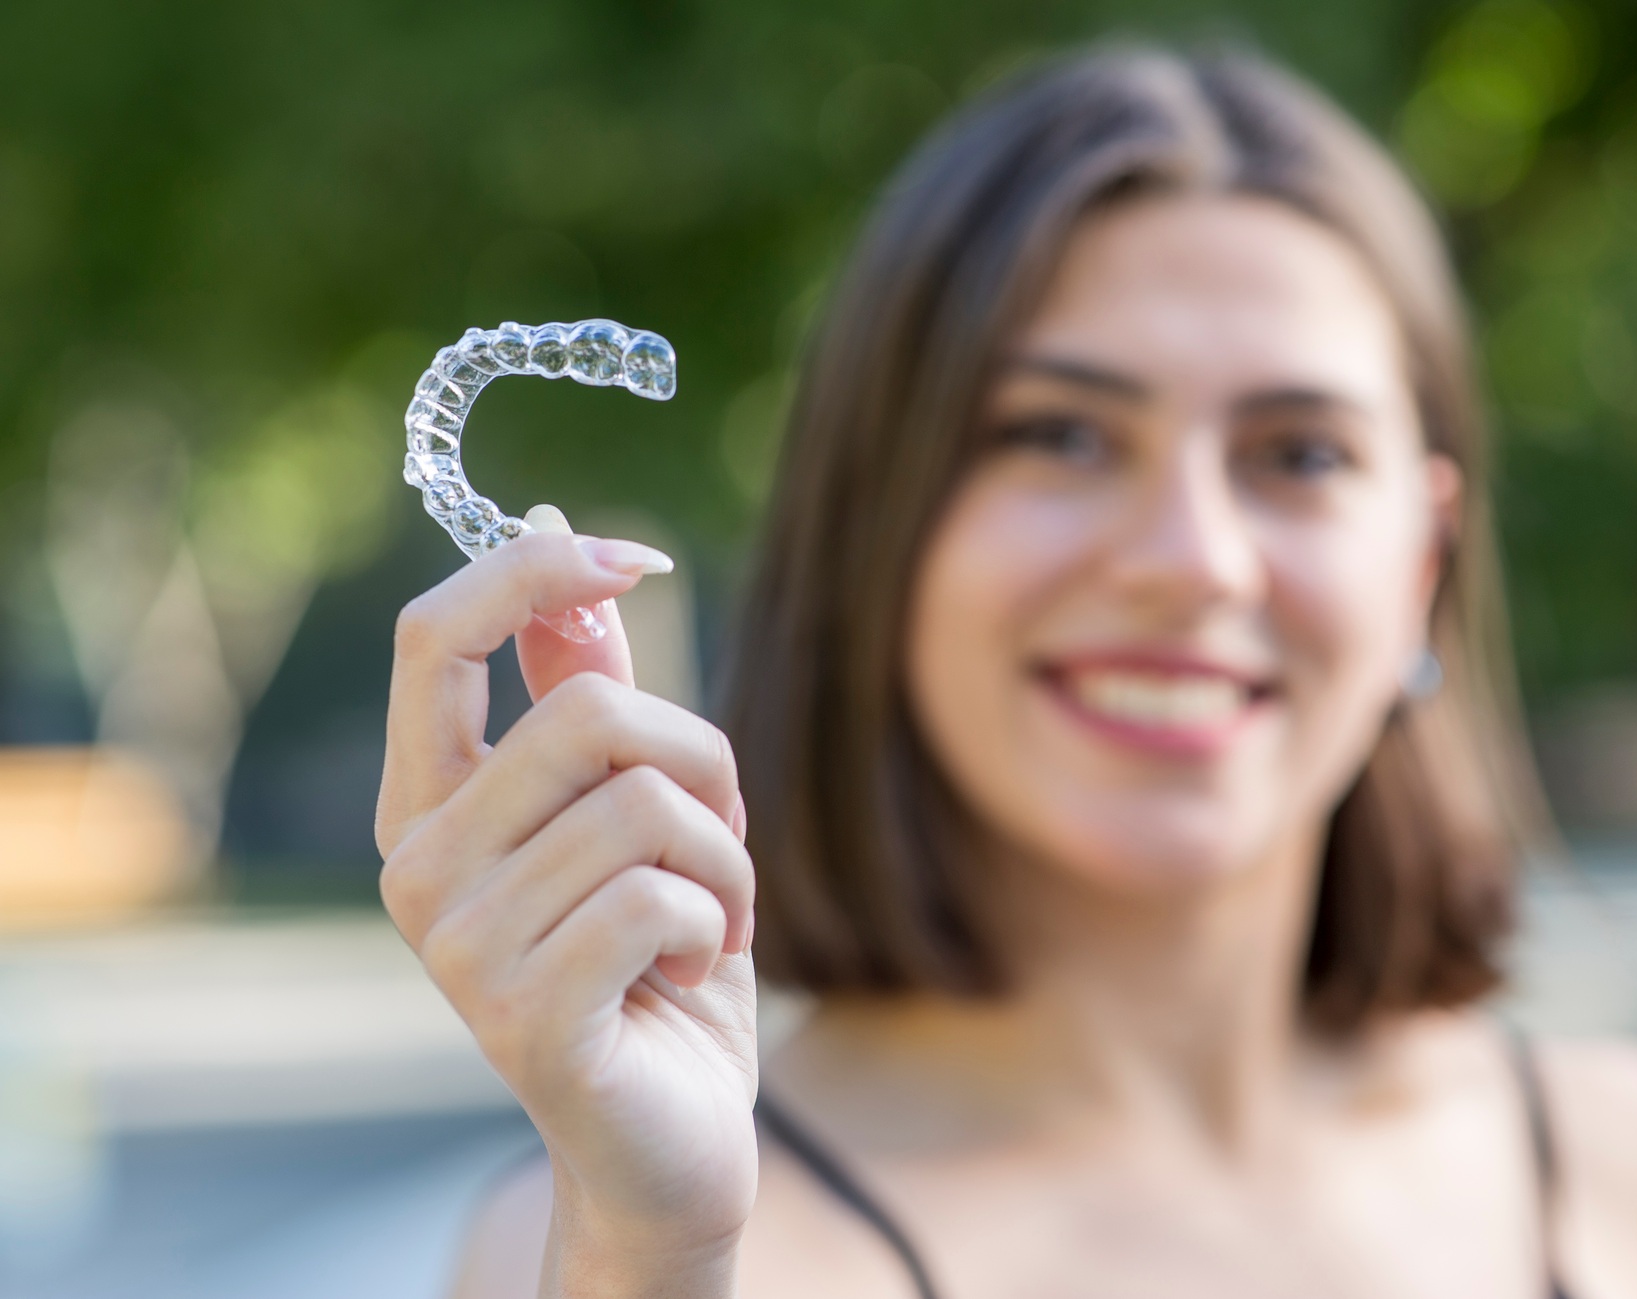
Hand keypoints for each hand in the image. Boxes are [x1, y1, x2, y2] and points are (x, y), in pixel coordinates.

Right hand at [377, 517, 757, 1296]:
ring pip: (645, 807)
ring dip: (725, 862)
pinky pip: (661, 897)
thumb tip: (549, 525)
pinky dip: (718, 924)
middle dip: (702, 763)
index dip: (535, 571)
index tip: (633, 556)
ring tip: (714, 923)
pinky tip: (696, 973)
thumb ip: (584, 687)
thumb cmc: (658, 965)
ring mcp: (457, 949)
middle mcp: (417, 871)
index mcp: (428, 809)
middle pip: (587, 713)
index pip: (434, 638)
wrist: (671, 1142)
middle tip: (721, 841)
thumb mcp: (632, 813)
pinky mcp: (520, 1015)